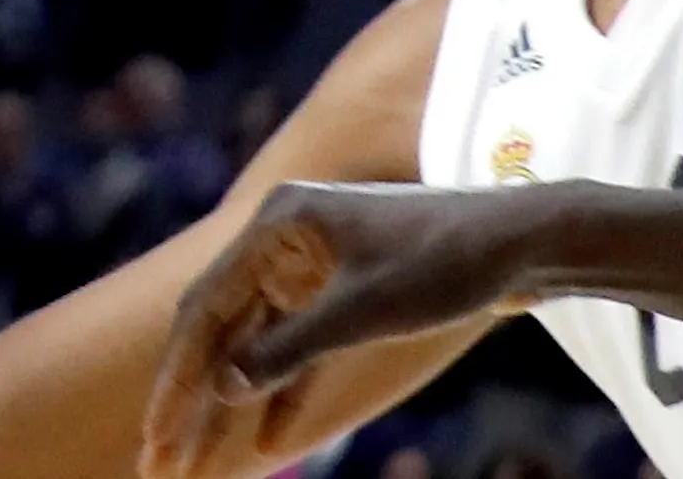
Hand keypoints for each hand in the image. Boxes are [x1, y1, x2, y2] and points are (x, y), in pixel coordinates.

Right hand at [140, 183, 512, 478]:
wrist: (525, 240)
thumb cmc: (446, 263)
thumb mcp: (363, 313)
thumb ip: (289, 352)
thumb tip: (221, 387)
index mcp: (274, 226)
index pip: (204, 312)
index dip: (176, 380)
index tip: (157, 435)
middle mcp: (281, 240)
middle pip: (219, 329)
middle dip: (191, 398)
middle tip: (160, 458)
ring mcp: (310, 264)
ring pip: (254, 343)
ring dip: (232, 402)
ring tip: (202, 459)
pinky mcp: (341, 289)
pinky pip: (297, 346)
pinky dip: (286, 391)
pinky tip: (276, 442)